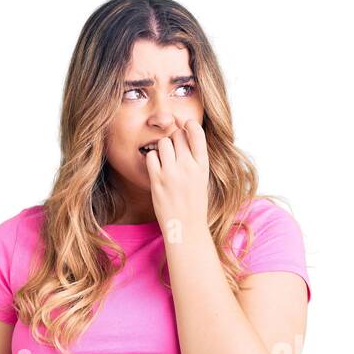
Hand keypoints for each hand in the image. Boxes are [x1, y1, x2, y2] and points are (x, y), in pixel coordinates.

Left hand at [144, 118, 209, 241]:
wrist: (186, 228)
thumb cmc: (194, 204)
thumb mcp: (202, 179)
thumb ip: (194, 159)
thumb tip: (183, 135)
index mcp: (202, 166)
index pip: (196, 133)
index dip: (189, 125)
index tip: (186, 127)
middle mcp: (188, 167)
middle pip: (177, 135)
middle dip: (174, 139)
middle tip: (174, 151)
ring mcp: (172, 173)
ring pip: (163, 142)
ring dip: (162, 148)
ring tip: (165, 160)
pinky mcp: (157, 180)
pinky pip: (151, 156)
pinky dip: (153, 159)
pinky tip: (157, 169)